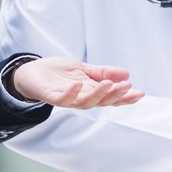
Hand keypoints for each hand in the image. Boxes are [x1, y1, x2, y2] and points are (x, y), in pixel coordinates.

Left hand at [10, 58, 144, 108]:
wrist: (31, 72)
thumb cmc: (58, 73)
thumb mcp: (84, 69)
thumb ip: (103, 73)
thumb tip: (127, 74)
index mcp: (90, 92)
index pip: (111, 97)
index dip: (126, 97)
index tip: (140, 92)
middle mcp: (81, 99)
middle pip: (102, 102)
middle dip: (116, 95)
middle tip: (127, 87)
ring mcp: (67, 99)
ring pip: (86, 102)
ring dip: (99, 94)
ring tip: (109, 84)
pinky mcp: (52, 96)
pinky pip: (63, 99)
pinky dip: (71, 92)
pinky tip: (79, 84)